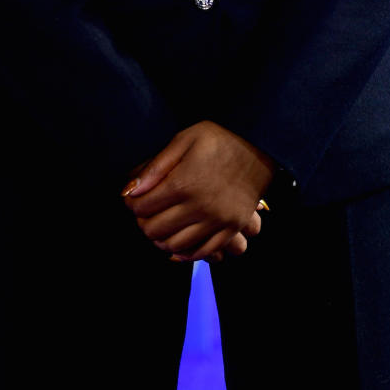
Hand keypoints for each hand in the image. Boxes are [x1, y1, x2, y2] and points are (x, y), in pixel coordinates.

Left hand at [121, 120, 275, 262]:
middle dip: (143, 222)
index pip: (142, 207)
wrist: (260, 144)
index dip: (131, 203)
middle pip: (155, 229)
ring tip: (158, 225)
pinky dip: (185, 252)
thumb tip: (130, 189)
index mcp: (184, 183)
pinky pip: (203, 252)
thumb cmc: (220, 137)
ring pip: (176, 245)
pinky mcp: (231, 228)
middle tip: (144, 211)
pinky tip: (177, 244)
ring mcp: (217, 221)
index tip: (132, 196)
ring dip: (161, 239)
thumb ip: (157, 166)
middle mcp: (200, 207)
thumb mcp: (185, 139)